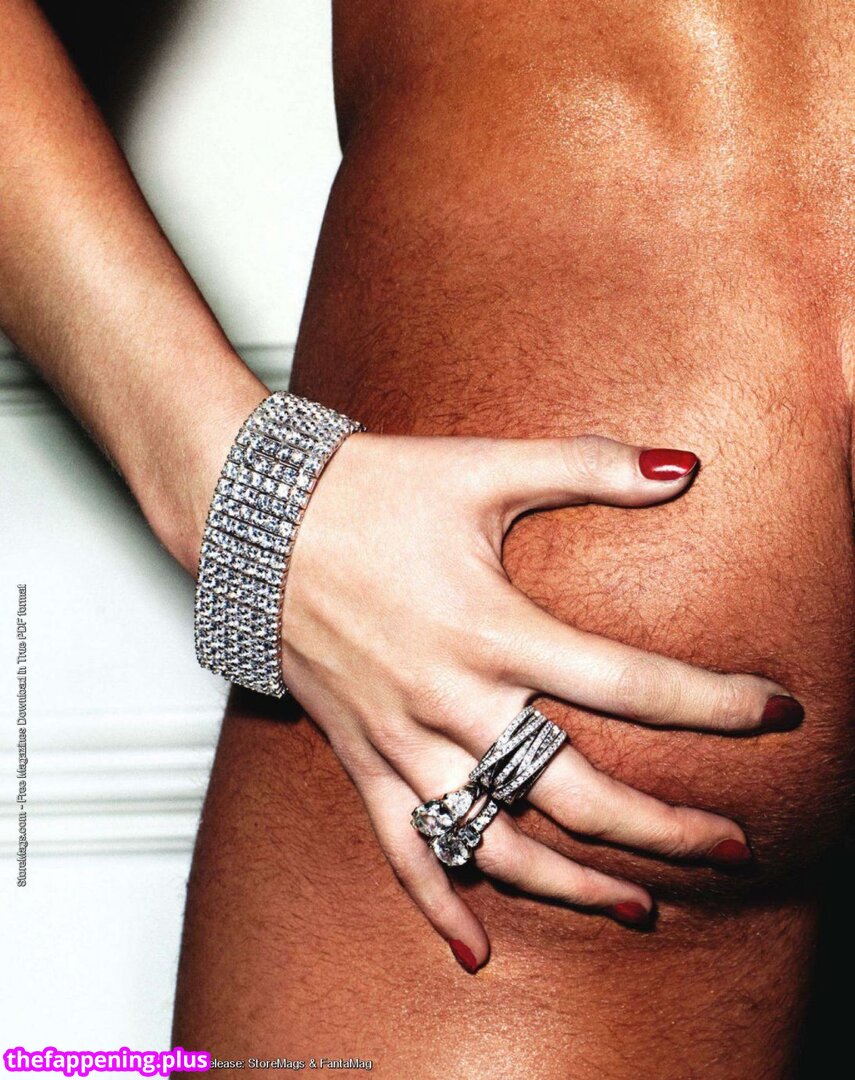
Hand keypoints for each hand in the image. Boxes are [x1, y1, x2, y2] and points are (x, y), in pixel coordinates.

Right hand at [278, 432, 800, 967]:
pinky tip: (477, 949)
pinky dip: (439, 904)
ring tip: (643, 907)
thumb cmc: (371, 491)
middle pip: (578, 791)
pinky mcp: (363, 757)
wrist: (258, 519)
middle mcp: (452, 700)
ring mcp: (403, 740)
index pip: (630, 685)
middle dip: (667, 828)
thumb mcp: (484, 467)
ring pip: (500, 842)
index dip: (715, 704)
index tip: (776, 712)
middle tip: (732, 844)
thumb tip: (685, 465)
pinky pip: (402, 848)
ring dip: (577, 886)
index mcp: (493, 629)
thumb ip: (588, 468)